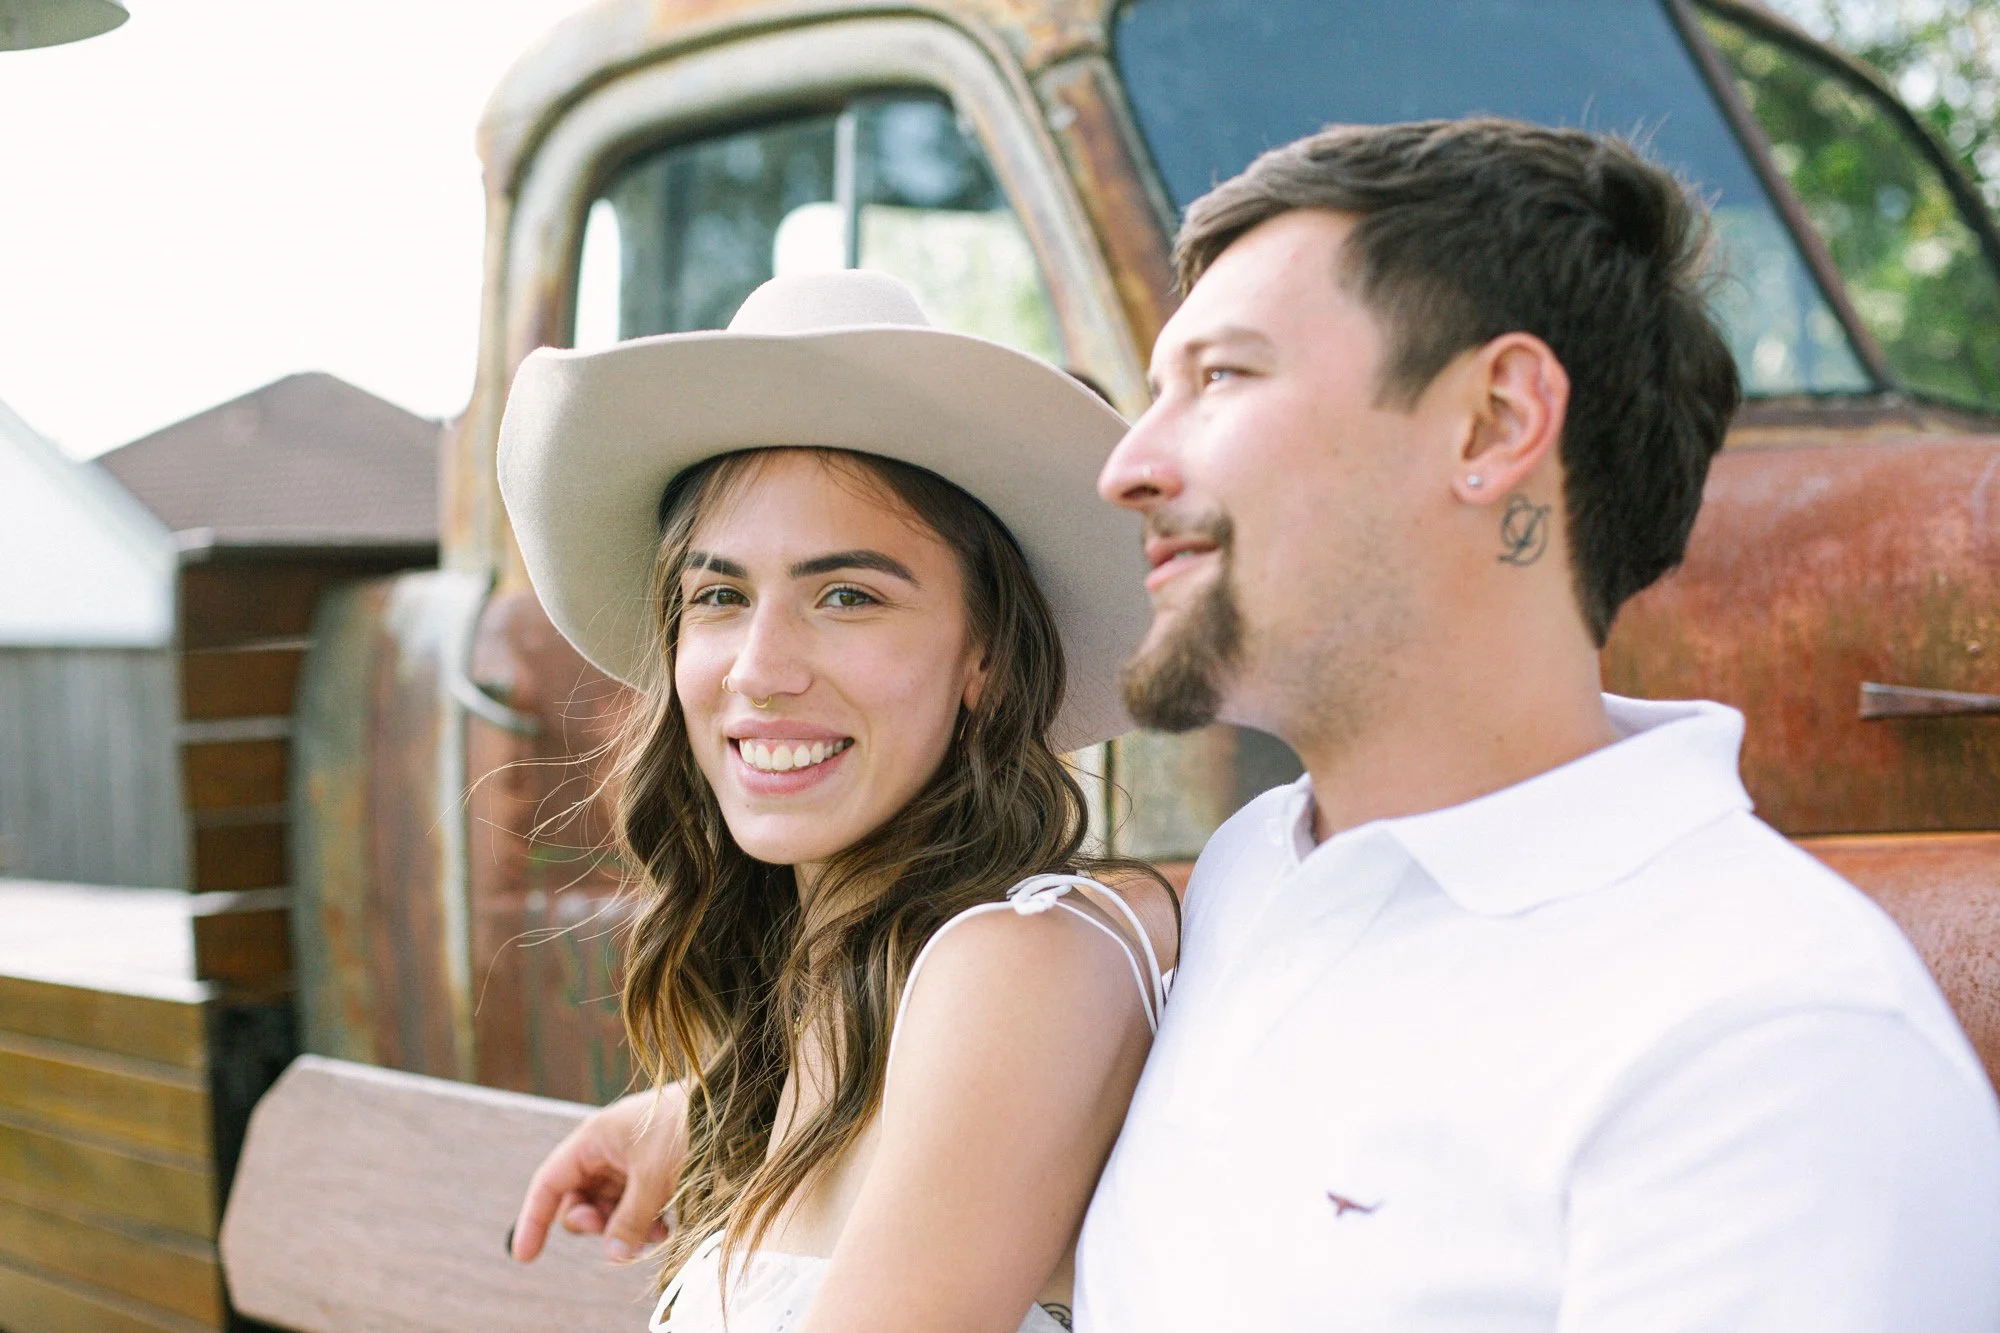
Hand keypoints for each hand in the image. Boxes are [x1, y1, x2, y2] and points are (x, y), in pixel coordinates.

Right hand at [509, 1085, 687, 1263]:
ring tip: (655, 1235)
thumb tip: (613, 1257)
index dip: (533, 1220)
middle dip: (593, 1225)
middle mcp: (605, 1149)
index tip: (525, 1257)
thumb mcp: (655, 1178)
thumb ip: (630, 1221)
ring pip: (609, 1207)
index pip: (549, 1184)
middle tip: (615, 1238)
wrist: (734, 1104)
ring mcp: (628, 1160)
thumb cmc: (687, 1128)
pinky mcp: (651, 1170)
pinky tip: (664, 1229)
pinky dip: (643, 1222)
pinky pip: (634, 1205)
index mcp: (592, 1140)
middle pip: (578, 1200)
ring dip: (623, 1228)